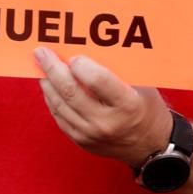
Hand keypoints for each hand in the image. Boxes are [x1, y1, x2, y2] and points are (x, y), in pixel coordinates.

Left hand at [33, 47, 169, 166]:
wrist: (150, 145)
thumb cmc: (146, 108)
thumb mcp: (142, 85)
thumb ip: (117, 70)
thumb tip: (87, 49)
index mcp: (126, 105)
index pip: (97, 80)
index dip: (81, 65)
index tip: (74, 55)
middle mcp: (107, 122)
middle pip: (71, 92)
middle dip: (53, 69)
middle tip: (42, 53)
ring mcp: (91, 135)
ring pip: (60, 105)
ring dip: (47, 83)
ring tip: (42, 68)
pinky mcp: (81, 142)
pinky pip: (59, 118)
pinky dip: (52, 100)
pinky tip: (49, 86)